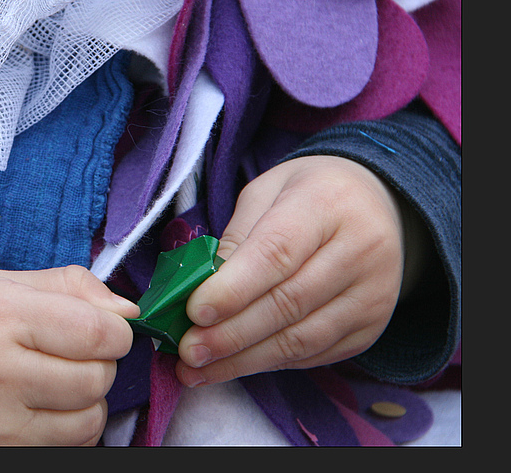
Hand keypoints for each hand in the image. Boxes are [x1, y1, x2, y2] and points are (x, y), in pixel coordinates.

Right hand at [0, 265, 138, 444]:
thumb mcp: (0, 283)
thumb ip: (68, 286)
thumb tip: (128, 311)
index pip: (95, 331)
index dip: (116, 330)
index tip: (106, 328)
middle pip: (98, 376)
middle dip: (99, 362)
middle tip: (68, 352)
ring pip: (91, 416)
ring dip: (86, 398)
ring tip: (51, 380)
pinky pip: (72, 444)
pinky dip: (70, 425)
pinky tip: (39, 408)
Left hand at [174, 155, 417, 386]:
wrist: (375, 204)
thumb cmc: (306, 194)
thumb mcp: (265, 193)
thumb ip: (236, 236)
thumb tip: (201, 289)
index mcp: (327, 205)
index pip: (277, 253)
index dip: (233, 289)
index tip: (194, 312)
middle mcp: (360, 251)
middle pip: (288, 303)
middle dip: (231, 334)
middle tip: (187, 350)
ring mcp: (372, 294)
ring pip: (302, 339)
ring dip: (245, 360)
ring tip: (199, 369)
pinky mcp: (371, 327)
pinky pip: (315, 354)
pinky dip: (270, 363)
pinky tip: (235, 365)